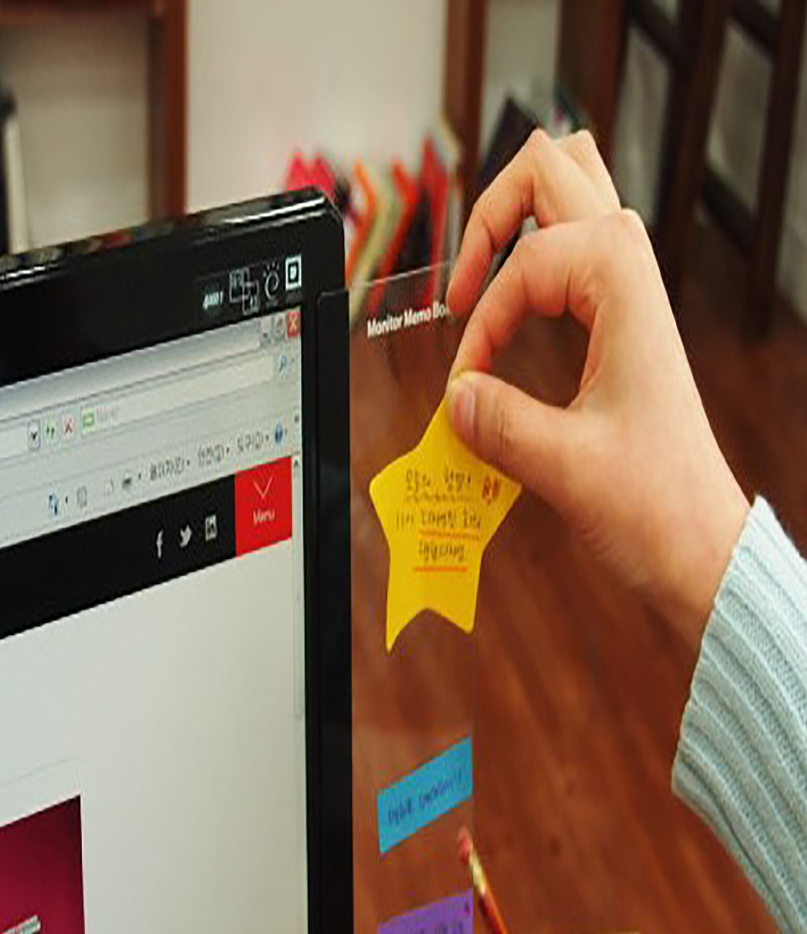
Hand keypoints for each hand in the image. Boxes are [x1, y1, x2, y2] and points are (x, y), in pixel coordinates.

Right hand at [445, 129, 748, 651]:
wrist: (699, 544)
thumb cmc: (657, 505)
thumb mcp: (564, 466)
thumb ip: (496, 422)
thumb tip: (452, 395)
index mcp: (626, 292)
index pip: (527, 263)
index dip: (486, 318)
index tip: (469, 378)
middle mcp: (632, 277)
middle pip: (556, 170)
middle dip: (493, 210)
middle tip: (462, 281)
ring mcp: (630, 295)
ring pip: (573, 194)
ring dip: (517, 218)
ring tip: (479, 273)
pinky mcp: (621, 323)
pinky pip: (573, 250)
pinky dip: (532, 259)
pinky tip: (510, 305)